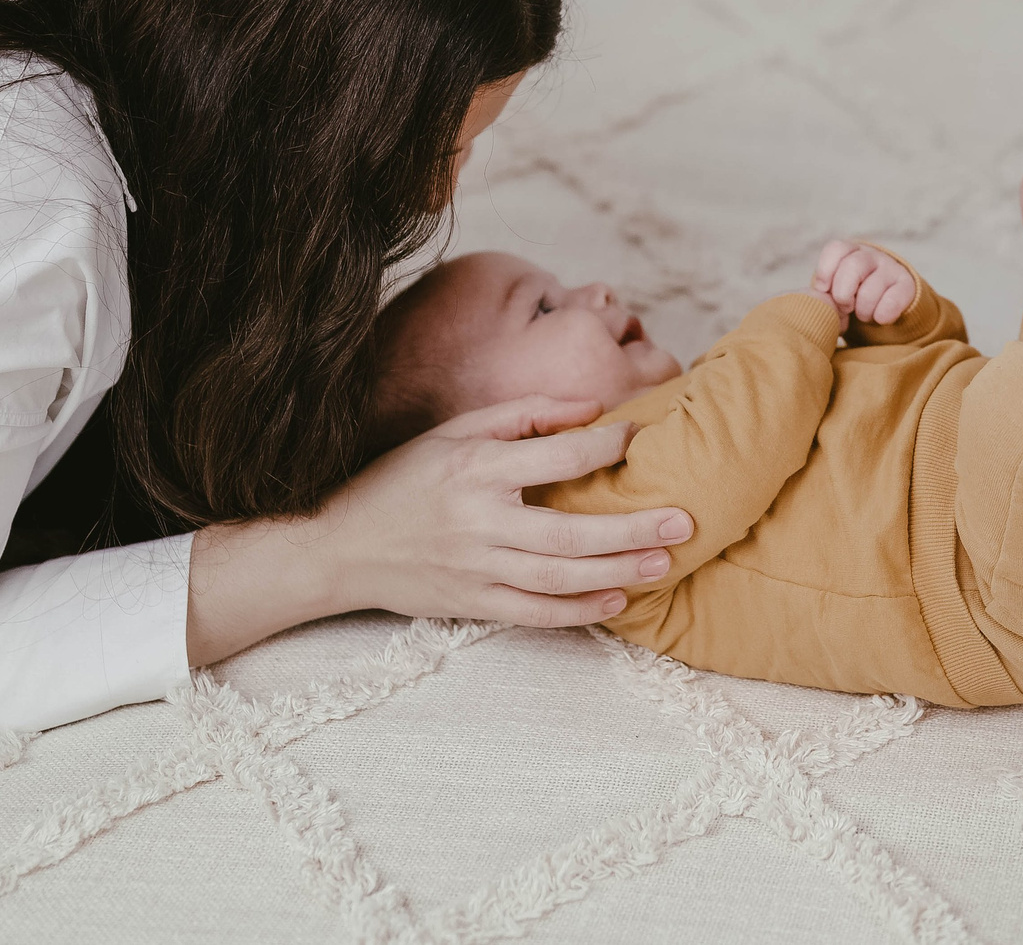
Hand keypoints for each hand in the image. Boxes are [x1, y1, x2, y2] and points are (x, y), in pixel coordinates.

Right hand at [187, 395, 695, 663]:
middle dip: (632, 528)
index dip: (605, 446)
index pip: (555, 458)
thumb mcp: (453, 432)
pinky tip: (616, 601)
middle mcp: (478, 521)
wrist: (339, 546)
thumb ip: (523, 415)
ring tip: (666, 562)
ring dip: (617, 571)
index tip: (642, 437)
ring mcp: (476, 569)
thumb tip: (592, 409)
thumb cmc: (403, 479)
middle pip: (570, 530)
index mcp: (475, 468)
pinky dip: (578, 611)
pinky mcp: (471, 604)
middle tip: (684, 521)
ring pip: (560, 577)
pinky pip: (535, 613)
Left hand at [810, 239, 916, 324]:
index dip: (825, 272)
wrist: (889, 302)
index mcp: (850, 251)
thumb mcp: (836, 289)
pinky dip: (881, 315)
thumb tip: (820, 306)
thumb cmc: (854, 296)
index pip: (836, 249)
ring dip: (863, 310)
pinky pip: (892, 301)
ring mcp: (890, 268)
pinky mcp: (907, 285)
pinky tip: (880, 318)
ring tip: (863, 315)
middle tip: (845, 307)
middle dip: (843, 294)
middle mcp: (871, 255)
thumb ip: (825, 293)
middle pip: (853, 266)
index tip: (823, 290)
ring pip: (870, 290)